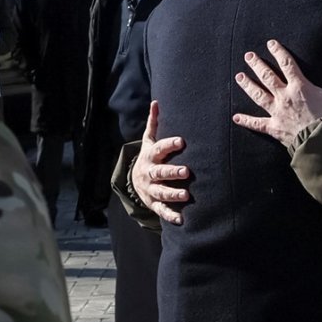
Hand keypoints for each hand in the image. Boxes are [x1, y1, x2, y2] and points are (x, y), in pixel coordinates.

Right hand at [132, 101, 189, 224]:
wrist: (134, 180)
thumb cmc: (149, 157)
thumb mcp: (149, 141)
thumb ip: (154, 123)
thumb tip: (156, 102)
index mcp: (150, 156)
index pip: (159, 149)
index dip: (170, 145)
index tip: (182, 141)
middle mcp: (149, 173)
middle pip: (160, 172)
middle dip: (172, 172)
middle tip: (187, 171)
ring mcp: (150, 189)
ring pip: (161, 192)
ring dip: (173, 194)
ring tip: (186, 195)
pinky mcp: (154, 203)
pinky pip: (161, 211)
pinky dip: (170, 215)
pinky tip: (182, 219)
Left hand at [233, 39, 321, 146]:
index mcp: (300, 87)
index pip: (286, 64)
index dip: (278, 52)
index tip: (270, 43)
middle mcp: (285, 97)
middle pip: (267, 76)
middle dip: (257, 64)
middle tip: (248, 56)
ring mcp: (278, 113)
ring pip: (258, 95)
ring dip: (248, 85)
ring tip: (239, 76)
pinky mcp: (275, 128)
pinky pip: (257, 124)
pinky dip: (246, 121)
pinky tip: (236, 117)